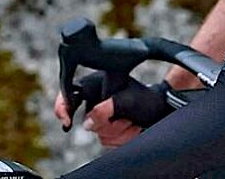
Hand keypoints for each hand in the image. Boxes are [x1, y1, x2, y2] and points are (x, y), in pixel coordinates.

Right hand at [53, 74, 172, 147]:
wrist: (161, 111)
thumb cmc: (145, 100)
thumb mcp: (125, 102)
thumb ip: (104, 110)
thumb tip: (86, 123)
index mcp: (95, 85)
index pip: (69, 95)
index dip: (63, 107)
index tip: (66, 121)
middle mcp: (96, 100)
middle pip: (88, 121)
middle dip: (108, 124)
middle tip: (125, 119)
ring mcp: (102, 115)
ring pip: (100, 133)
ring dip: (120, 131)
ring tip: (133, 121)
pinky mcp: (109, 127)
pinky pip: (108, 141)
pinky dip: (123, 138)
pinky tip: (132, 127)